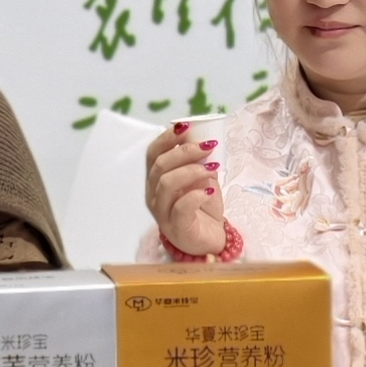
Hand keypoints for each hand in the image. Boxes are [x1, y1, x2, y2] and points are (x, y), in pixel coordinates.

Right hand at [144, 123, 228, 257]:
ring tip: (212, 168)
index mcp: (157, 179)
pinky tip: (209, 190)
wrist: (210, 240)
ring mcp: (162, 211)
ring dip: (192, 170)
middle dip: (185, 151)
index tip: (186, 127)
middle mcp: (154, 194)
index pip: (153, 153)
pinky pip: (180, 207)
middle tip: (209, 146)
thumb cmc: (203, 208)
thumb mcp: (202, 179)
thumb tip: (205, 143)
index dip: (166, 138)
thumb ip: (200, 163)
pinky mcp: (175, 227)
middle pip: (160, 165)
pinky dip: (196, 195)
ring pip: (167, 183)